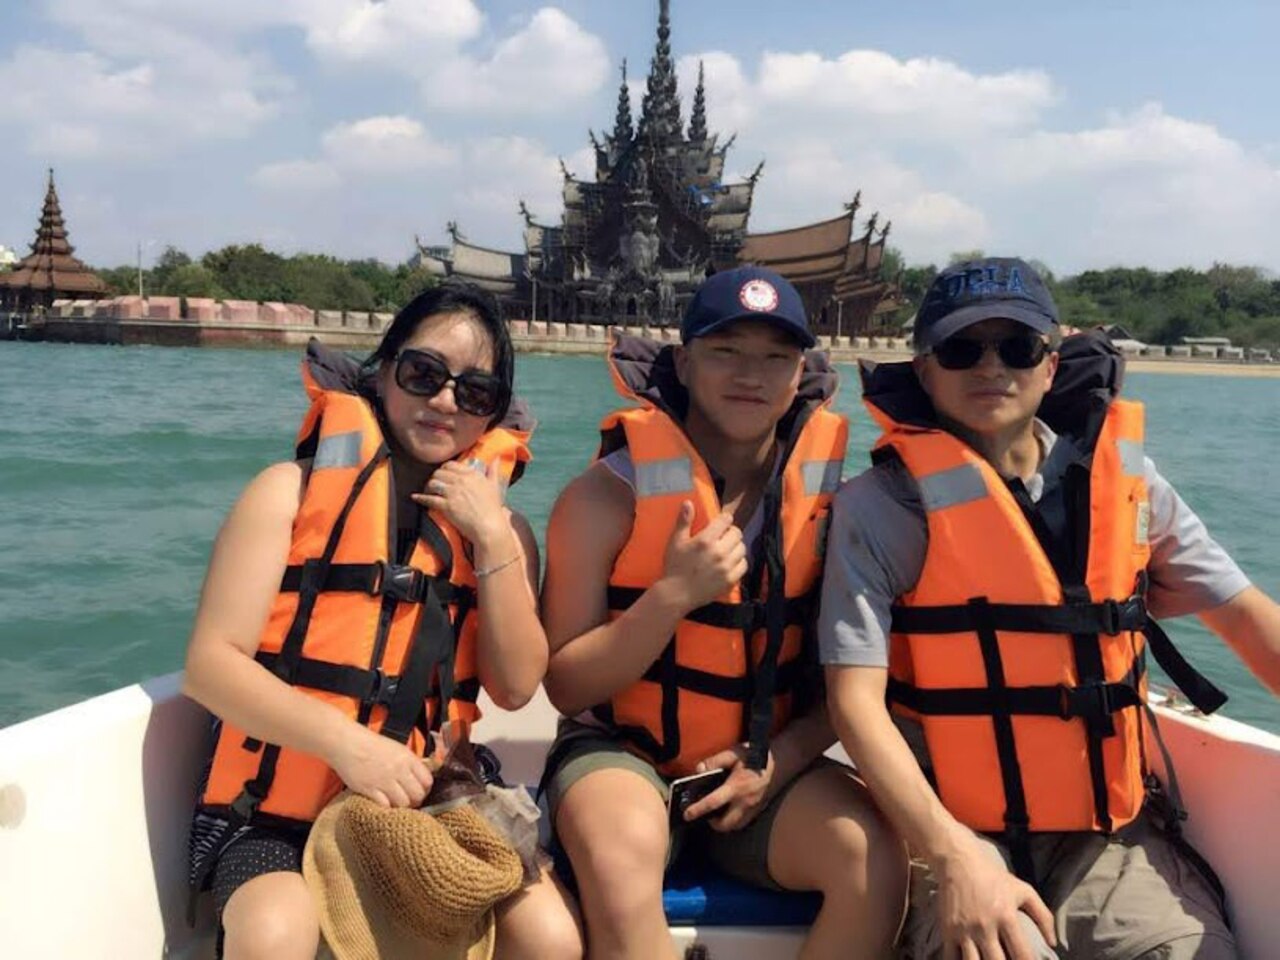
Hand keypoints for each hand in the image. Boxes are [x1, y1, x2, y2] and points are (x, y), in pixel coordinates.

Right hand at [325, 723, 434, 807]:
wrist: (348, 743)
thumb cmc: (372, 745)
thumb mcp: (397, 749)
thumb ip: (410, 764)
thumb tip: (420, 779)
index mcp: (407, 758)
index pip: (427, 781)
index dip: (425, 789)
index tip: (419, 791)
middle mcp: (398, 770)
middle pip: (418, 795)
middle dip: (415, 801)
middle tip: (408, 801)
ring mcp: (384, 781)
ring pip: (403, 803)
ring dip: (401, 806)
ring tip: (396, 803)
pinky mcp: (369, 789)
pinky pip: (385, 806)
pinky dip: (386, 807)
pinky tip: (383, 803)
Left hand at [412, 458, 507, 547]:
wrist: (490, 526)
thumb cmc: (493, 508)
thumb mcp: (495, 486)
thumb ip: (493, 471)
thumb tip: (496, 458)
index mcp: (472, 474)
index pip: (451, 465)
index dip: (444, 469)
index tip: (443, 475)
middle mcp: (461, 480)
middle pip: (439, 473)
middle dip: (435, 478)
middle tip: (434, 484)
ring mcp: (453, 493)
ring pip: (433, 483)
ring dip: (428, 487)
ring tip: (427, 491)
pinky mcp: (446, 505)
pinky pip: (429, 499)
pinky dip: (420, 498)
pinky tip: (415, 497)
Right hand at [659, 502, 746, 611]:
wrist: (676, 594)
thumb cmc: (674, 567)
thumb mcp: (675, 542)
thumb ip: (684, 521)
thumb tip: (688, 503)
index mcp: (705, 540)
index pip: (726, 520)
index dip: (724, 519)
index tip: (721, 522)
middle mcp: (719, 552)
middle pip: (737, 533)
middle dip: (731, 532)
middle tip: (723, 536)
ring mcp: (726, 567)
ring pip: (742, 549)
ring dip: (735, 546)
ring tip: (726, 549)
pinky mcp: (730, 580)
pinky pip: (743, 565)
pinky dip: (739, 562)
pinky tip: (729, 562)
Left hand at [682, 744, 774, 831]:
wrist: (773, 762)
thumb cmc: (752, 756)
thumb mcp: (732, 753)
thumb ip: (714, 761)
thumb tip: (699, 770)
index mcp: (736, 787)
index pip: (713, 803)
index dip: (698, 810)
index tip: (687, 814)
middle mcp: (744, 801)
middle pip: (725, 824)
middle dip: (713, 824)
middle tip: (705, 815)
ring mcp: (751, 807)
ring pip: (735, 825)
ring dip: (724, 823)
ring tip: (716, 812)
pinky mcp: (756, 808)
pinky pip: (742, 821)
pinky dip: (733, 819)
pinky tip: (729, 809)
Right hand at [933, 835, 1055, 959]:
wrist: (959, 862)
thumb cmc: (994, 877)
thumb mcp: (1023, 891)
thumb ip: (1043, 916)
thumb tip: (1053, 944)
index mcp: (1006, 917)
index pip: (1022, 954)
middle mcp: (985, 926)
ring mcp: (965, 930)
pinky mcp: (948, 930)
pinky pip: (951, 958)